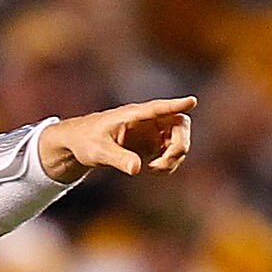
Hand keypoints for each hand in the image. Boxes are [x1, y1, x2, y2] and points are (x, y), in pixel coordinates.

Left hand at [38, 97, 194, 180]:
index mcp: (132, 115)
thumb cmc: (86, 141)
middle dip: (179, 145)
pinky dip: (169, 162)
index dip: (176, 106)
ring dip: (175, 157)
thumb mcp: (98, 152)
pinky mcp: (152, 141)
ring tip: (154, 170)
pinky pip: (172, 150)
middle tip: (163, 164)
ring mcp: (151, 130)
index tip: (192, 101)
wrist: (80, 143)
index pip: (158, 108)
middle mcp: (146, 119)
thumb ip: (117, 159)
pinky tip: (152, 169)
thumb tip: (137, 168)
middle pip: (179, 124)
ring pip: (179, 138)